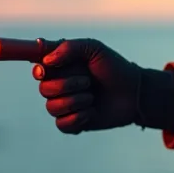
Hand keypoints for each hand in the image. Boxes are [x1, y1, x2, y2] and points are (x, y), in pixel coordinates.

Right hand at [32, 38, 173, 133]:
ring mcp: (66, 105)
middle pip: (43, 89)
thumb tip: (46, 61)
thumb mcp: (94, 49)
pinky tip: (91, 112)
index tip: (46, 69)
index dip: (39, 70)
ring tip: (92, 98)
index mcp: (61, 67)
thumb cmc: (115, 68)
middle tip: (87, 82)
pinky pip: (62, 124)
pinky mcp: (74, 123)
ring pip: (51, 108)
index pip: (38, 69)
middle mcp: (59, 86)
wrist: (135, 93)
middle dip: (66, 85)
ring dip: (74, 102)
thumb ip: (69, 48)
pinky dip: (77, 118)